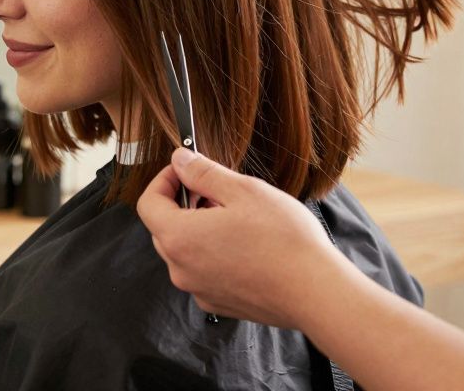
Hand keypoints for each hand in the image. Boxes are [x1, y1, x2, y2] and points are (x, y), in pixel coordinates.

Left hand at [137, 149, 338, 328]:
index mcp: (180, 238)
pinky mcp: (218, 303)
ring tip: (238, 217)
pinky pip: (204, 271)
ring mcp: (199, 290)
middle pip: (164, 228)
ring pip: (185, 250)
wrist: (316, 292)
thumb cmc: (284, 240)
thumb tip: (180, 160)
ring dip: (200, 228)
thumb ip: (203, 173)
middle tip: (217, 191)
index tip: (185, 170)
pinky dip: (215, 254)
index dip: (164, 180)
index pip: (148, 204)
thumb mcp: (243, 190)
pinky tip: (247, 245)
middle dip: (183, 204)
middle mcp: (181, 269)